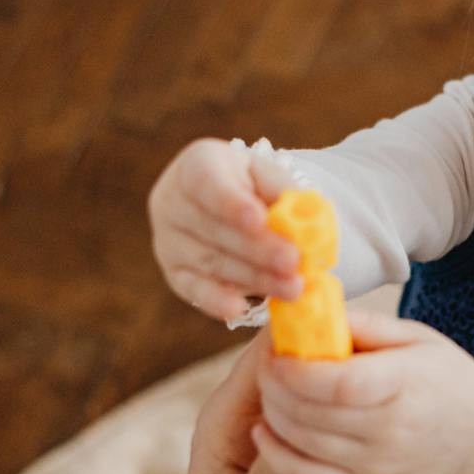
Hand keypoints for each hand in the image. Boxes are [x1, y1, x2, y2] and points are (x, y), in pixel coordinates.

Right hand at [149, 138, 305, 321]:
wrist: (225, 205)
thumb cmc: (250, 187)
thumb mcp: (267, 176)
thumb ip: (283, 191)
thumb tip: (305, 215)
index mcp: (197, 165)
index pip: (208, 182)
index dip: (232, 203)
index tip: (260, 220)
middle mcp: (172, 201)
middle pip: (215, 229)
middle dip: (259, 249)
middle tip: (293, 263)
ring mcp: (168, 240)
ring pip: (212, 262)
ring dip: (255, 278)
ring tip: (292, 288)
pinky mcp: (174, 273)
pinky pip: (194, 290)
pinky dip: (216, 300)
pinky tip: (238, 308)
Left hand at [252, 310, 473, 473]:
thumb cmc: (443, 377)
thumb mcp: (416, 337)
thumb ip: (363, 326)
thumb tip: (310, 311)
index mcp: (405, 384)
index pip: (340, 383)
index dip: (297, 369)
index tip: (276, 351)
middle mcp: (391, 431)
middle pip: (312, 412)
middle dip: (274, 386)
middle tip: (266, 363)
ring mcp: (377, 464)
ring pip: (302, 442)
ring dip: (272, 412)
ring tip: (269, 388)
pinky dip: (276, 454)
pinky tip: (263, 430)